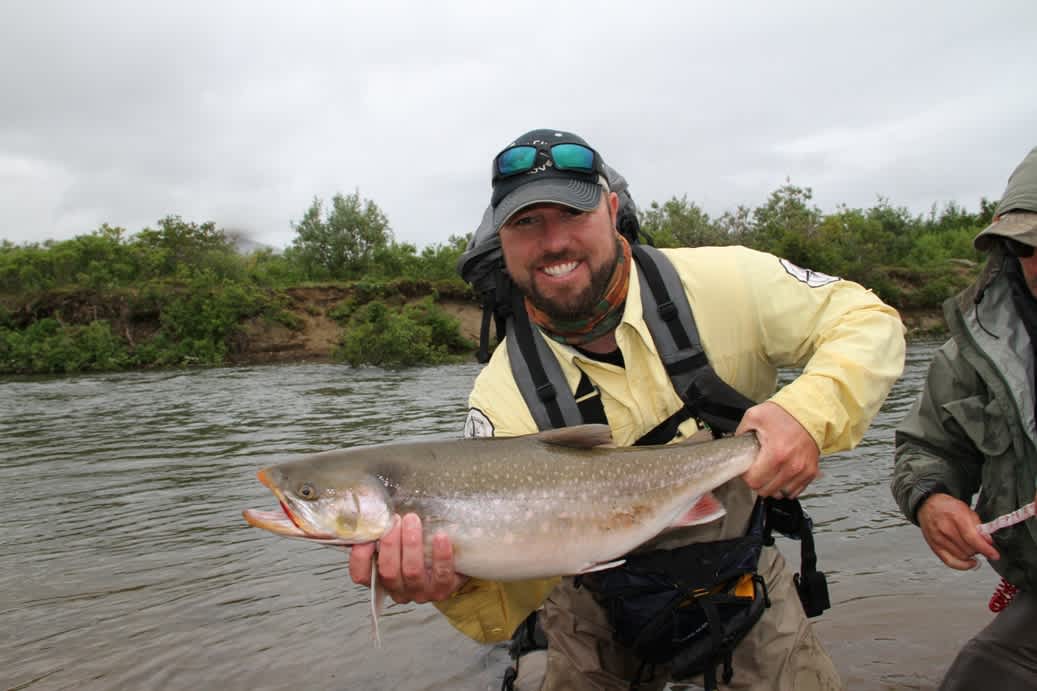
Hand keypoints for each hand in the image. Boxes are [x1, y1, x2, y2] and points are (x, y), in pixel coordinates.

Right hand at [348, 513, 468, 603]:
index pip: (361, 575)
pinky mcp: (443, 589)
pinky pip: (441, 574)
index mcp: (381, 578)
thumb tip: (367, 511)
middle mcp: (398, 589)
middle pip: (388, 571)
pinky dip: (440, 554)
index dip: (360, 557)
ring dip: (412, 544)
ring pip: (412, 571)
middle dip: (390, 544)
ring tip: (413, 521)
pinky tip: (440, 537)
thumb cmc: (420, 545)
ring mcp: (420, 592)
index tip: (368, 534)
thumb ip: (383, 529)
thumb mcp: (398, 538)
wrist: (453, 558)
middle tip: (395, 520)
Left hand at [737, 401, 818, 498]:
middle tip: (757, 469)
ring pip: (780, 494)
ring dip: (772, 486)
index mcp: (776, 453)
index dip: (746, 476)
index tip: (747, 468)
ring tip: (769, 472)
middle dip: (758, 482)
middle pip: (766, 491)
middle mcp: (792, 465)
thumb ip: (740, 433)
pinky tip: (780, 475)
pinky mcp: (811, 472)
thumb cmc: (783, 414)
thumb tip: (735, 447)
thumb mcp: (754, 416)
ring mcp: (803, 471)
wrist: (809, 412)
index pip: (754, 481)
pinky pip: (794, 491)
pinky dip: (785, 487)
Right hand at [917, 493, 999, 569]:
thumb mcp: (967, 510)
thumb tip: (988, 542)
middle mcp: (944, 528)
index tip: (994, 555)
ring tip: (972, 548)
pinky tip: (970, 562)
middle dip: (979, 549)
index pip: (972, 538)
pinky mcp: (934, 546)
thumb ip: (979, 526)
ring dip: (971, 555)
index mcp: (955, 516)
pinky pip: (950, 562)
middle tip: (981, 544)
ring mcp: (938, 539)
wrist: (928, 505)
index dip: (985, 549)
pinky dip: (963, 565)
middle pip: (968, 549)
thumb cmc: (947, 507)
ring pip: (962, 556)